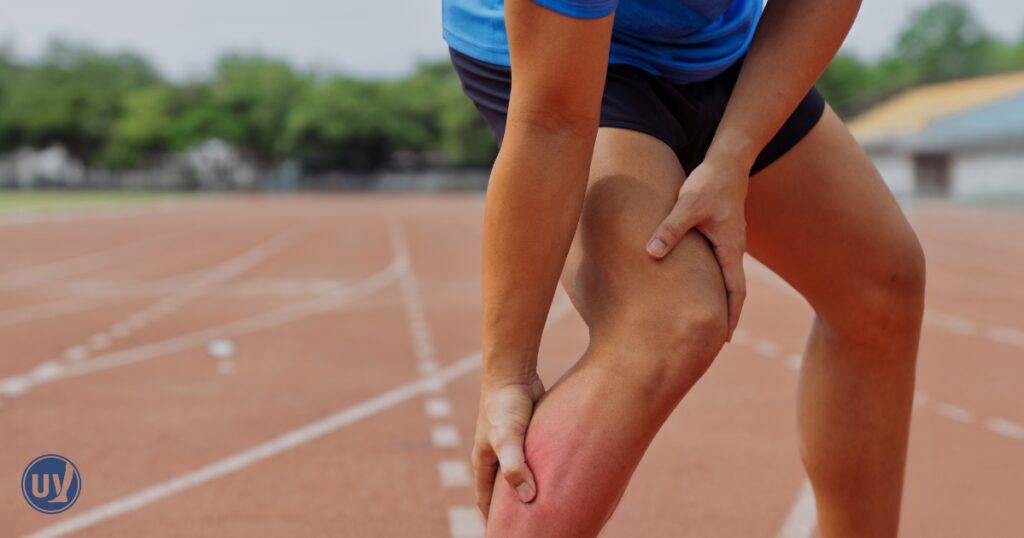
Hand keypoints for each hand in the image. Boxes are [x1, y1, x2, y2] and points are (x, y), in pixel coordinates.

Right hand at [471, 371, 545, 518]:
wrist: (513, 371)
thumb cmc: (504, 404)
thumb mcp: (507, 437)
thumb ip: (515, 466)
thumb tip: (530, 498)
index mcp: (484, 463)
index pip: (486, 502)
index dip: (495, 522)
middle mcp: (497, 458)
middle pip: (505, 494)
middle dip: (516, 513)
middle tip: (534, 531)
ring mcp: (515, 447)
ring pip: (524, 478)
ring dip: (533, 493)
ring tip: (551, 513)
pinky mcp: (531, 437)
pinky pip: (538, 462)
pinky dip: (546, 474)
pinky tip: (563, 483)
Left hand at [645, 156, 748, 339]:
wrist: (727, 161)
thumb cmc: (709, 182)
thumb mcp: (687, 204)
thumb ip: (669, 229)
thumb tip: (651, 253)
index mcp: (730, 248)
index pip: (736, 291)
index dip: (731, 316)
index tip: (725, 338)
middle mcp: (733, 249)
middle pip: (734, 291)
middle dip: (726, 315)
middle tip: (714, 340)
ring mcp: (728, 243)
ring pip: (725, 278)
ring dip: (719, 299)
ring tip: (704, 320)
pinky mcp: (719, 235)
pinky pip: (718, 265)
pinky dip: (711, 282)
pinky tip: (695, 288)